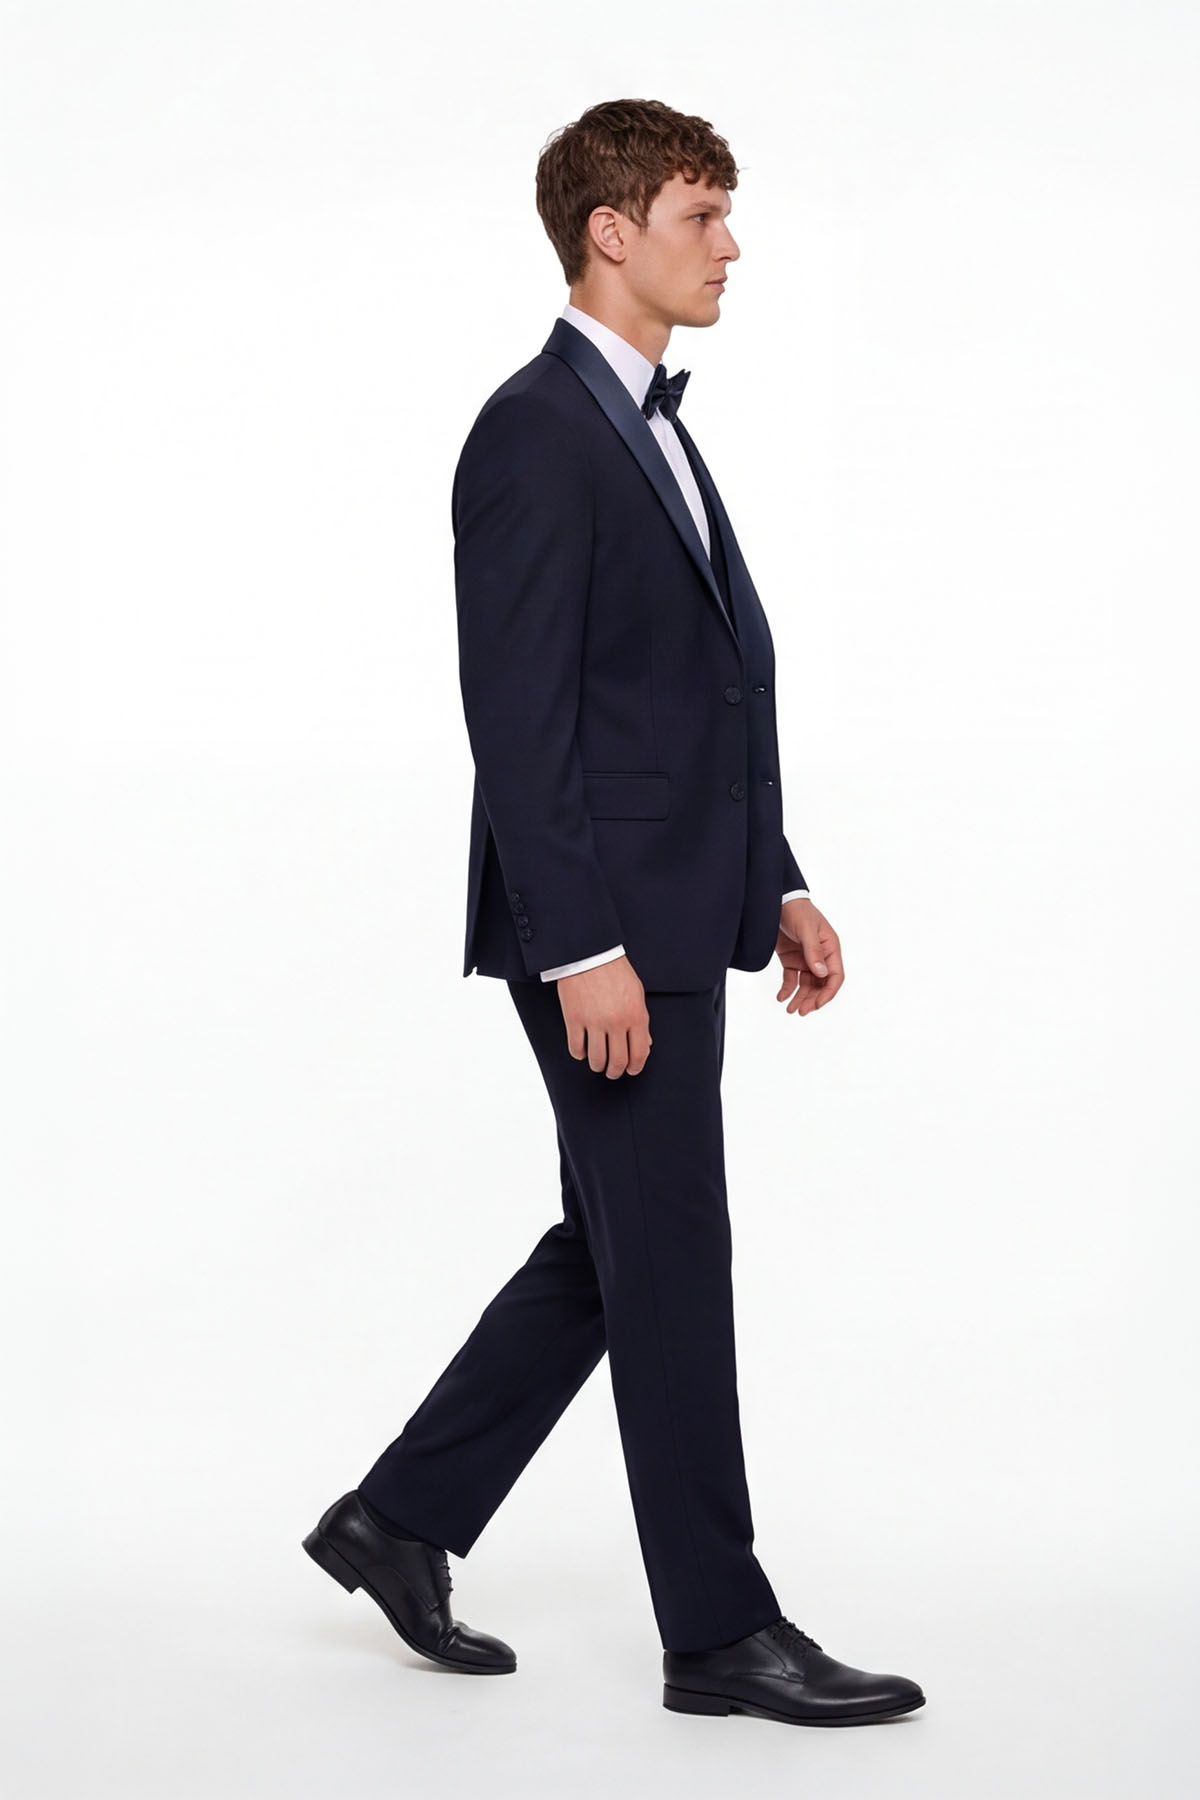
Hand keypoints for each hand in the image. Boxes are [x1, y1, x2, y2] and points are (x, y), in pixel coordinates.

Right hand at [557, 954, 651, 1077]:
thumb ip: (641, 1021)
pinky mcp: (573, 1019)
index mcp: (636, 1015)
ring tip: (597, 1062)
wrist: (589, 953)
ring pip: (596, 1060)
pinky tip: (582, 1050)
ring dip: (597, 1065)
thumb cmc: (615, 971)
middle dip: (615, 1072)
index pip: (639, 1053)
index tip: (631, 1070)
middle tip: (613, 1072)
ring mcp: (593, 1022)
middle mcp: (616, 1022)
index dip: (635, 1067)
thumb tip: (645, 1045)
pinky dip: (579, 1054)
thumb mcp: (636, 994)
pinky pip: (576, 1049)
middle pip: (617, 1062)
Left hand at [775, 897, 842, 1015]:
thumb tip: (821, 973)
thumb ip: (813, 951)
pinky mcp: (791, 959)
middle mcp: (820, 956)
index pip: (835, 976)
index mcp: (830, 948)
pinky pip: (791, 979)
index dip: (828, 992)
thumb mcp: (806, 929)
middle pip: (820, 984)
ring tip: (790, 1010)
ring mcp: (805, 959)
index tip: (817, 1005)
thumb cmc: (797, 911)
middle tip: (800, 1011)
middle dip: (812, 999)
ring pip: (806, 985)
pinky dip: (787, 990)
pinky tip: (781, 998)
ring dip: (800, 998)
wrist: (777, 901)